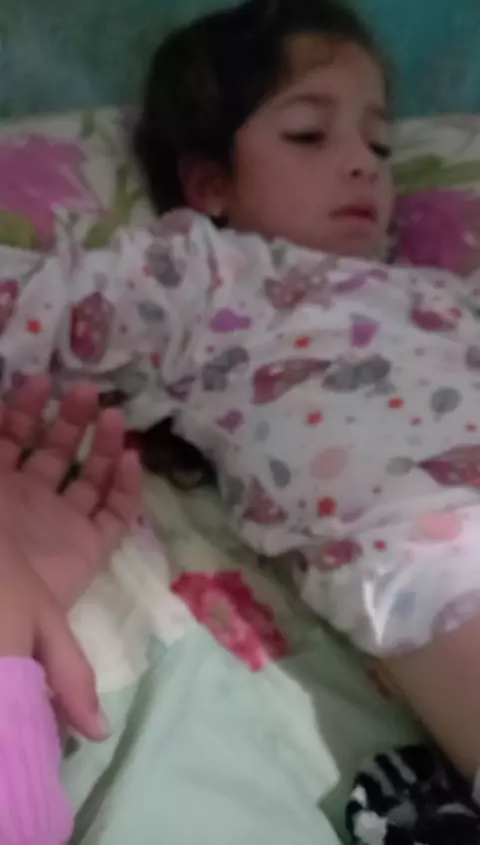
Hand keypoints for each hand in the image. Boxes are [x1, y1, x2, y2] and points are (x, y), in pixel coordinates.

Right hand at [0, 376, 141, 738]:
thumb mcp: (35, 635)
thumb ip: (66, 677)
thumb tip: (98, 735)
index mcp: (67, 552)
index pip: (108, 516)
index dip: (125, 487)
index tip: (135, 455)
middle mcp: (41, 520)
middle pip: (78, 472)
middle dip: (95, 439)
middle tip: (110, 408)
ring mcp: (12, 496)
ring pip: (44, 449)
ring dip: (64, 419)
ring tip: (81, 388)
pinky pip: (6, 437)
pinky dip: (19, 413)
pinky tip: (33, 387)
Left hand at [0, 376, 141, 606]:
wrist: (1, 606)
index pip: (12, 439)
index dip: (25, 410)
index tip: (41, 382)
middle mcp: (32, 500)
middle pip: (56, 451)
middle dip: (70, 418)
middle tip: (86, 390)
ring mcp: (63, 524)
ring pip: (91, 477)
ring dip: (104, 444)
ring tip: (113, 415)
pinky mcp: (91, 549)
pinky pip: (116, 515)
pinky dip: (127, 488)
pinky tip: (131, 459)